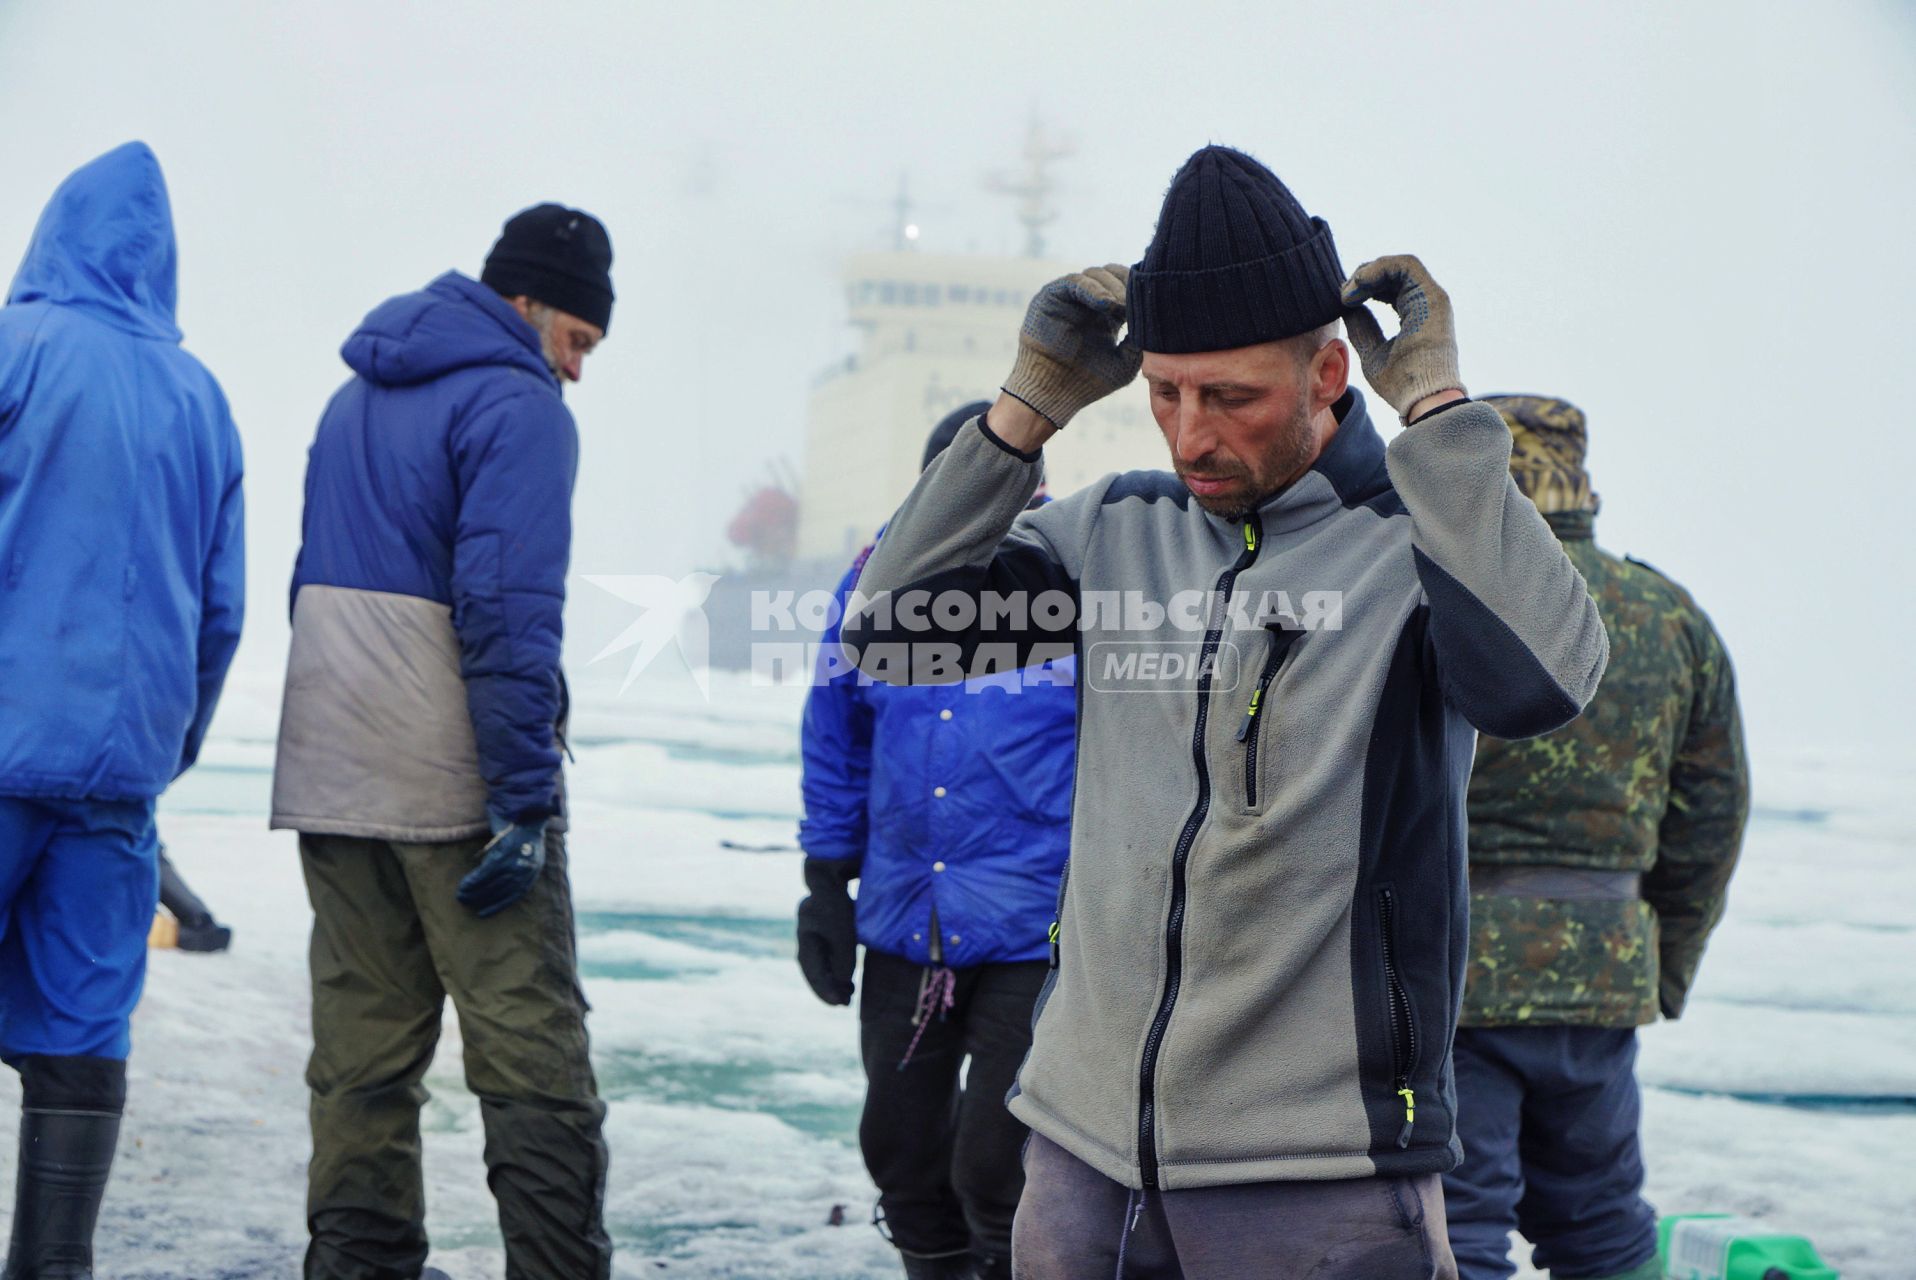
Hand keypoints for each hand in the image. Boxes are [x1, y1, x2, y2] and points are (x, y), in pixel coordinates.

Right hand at [456, 818, 547, 917]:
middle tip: (467, 904)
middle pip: (502, 890)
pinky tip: (464, 885)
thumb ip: (515, 866)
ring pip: (493, 882)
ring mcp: (517, 860)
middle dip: (483, 899)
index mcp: (533, 868)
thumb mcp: (524, 850)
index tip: (483, 913)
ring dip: (475, 891)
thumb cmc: (521, 827)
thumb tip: (497, 881)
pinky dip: (474, 880)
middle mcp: (527, 867)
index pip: (516, 893)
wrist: (525, 806)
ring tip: (461, 896)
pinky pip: (487, 871)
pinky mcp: (505, 851)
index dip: (499, 904)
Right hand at [796, 857, 858, 1005]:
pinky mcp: (824, 922)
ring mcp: (812, 926)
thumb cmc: (841, 901)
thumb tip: (841, 983)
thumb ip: (843, 959)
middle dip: (827, 987)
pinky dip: (834, 965)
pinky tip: (846, 973)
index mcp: (806, 934)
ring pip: (818, 960)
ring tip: (847, 993)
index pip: (813, 970)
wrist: (834, 868)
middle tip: (843, 1003)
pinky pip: (825, 950)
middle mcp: (805, 931)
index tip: (840, 1005)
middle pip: (813, 968)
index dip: (826, 990)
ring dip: (831, 977)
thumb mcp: (845, 933)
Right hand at [1002, 265, 1142, 429]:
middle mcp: (1088, 302)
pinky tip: (1107, 303)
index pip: (1126, 288)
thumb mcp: (1126, 361)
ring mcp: (1069, 298)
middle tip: (1141, 298)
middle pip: (1113, 275)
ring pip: (1095, 274)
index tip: (1157, 299)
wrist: (1054, 395)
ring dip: (1113, 286)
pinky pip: (1074, 282)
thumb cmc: (1088, 382)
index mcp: (1107, 314)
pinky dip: (1093, 289)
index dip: (1140, 290)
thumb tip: (1159, 319)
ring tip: (1123, 304)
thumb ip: (1141, 339)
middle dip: (1128, 283)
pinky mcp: (1051, 297)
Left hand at [1340, 254, 1465, 421]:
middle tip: (1342, 294)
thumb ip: (1363, 328)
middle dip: (1363, 277)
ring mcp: (1431, 299)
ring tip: (1349, 291)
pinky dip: (1380, 268)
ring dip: (1369, 272)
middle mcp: (1425, 303)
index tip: (1343, 300)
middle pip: (1392, 274)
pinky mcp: (1433, 297)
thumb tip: (1348, 308)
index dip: (1364, 287)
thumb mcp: (1372, 352)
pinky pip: (1406, 266)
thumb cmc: (1400, 383)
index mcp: (1413, 315)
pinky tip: (1361, 283)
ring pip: (1399, 265)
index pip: (1388, 288)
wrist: (1421, 398)